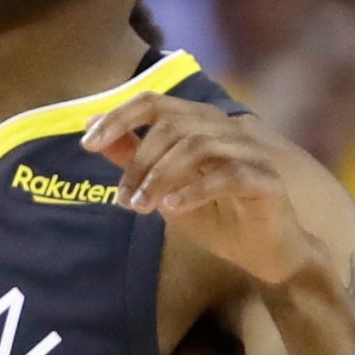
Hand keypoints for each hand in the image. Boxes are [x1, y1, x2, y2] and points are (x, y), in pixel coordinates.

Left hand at [83, 95, 326, 285]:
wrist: (265, 252)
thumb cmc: (217, 216)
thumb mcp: (163, 187)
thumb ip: (132, 156)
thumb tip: (92, 124)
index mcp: (200, 124)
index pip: (155, 102)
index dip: (119, 117)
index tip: (87, 142)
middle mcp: (226, 129)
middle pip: (173, 124)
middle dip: (138, 161)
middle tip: (123, 198)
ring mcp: (250, 151)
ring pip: (197, 146)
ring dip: (160, 177)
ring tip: (141, 207)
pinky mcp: (267, 180)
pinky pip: (228, 174)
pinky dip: (194, 190)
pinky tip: (172, 208)